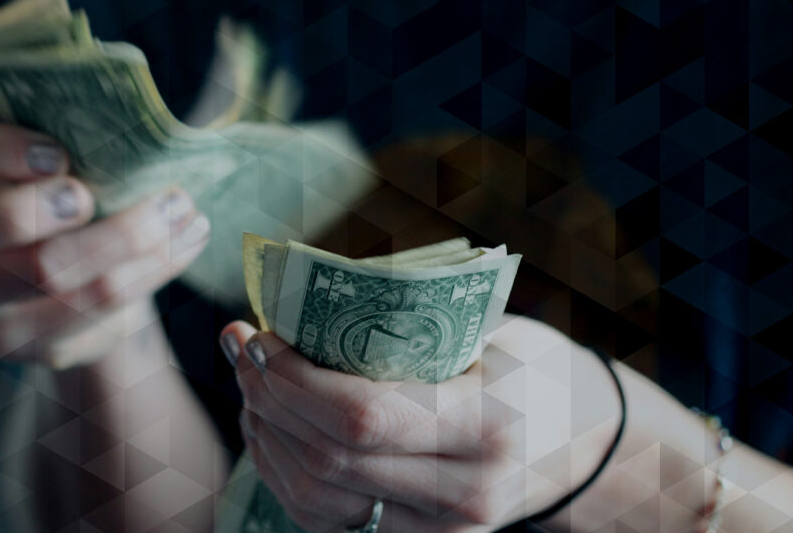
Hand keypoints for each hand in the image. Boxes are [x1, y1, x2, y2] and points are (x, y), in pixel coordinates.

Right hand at [0, 114, 210, 367]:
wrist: (60, 258)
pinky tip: (183, 242)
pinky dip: (148, 274)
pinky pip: (88, 317)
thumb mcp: (45, 146)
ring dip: (130, 242)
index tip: (59, 154)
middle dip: (36, 208)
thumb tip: (131, 117)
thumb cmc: (53, 181)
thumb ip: (65, 127)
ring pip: (48, 280)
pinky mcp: (19, 343)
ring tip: (183, 210)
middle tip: (114, 197)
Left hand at [219, 317, 621, 531]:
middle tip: (240, 346)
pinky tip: (269, 426)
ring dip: (265, 435)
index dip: (293, 379)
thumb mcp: (489, 332)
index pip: (363, 417)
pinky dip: (283, 470)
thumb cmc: (530, 368)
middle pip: (328, 460)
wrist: (579, 441)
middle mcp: (463, 495)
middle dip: (266, 398)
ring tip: (249, 382)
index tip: (260, 335)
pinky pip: (323, 519)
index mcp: (488, 427)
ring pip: (314, 499)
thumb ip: (406, 328)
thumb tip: (300, 307)